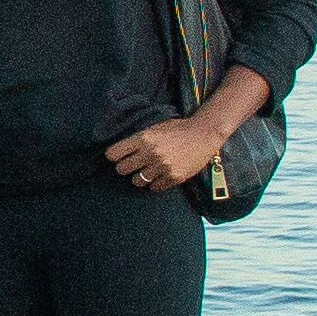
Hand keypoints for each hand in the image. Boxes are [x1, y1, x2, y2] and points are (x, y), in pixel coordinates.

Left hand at [103, 113, 224, 194]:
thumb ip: (139, 139)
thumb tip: (121, 151)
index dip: (113, 156)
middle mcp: (150, 153)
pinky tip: (160, 175)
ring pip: (137, 181)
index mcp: (143, 138)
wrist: (203, 134)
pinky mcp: (173, 177)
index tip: (116, 157)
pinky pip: (155, 187)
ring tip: (147, 171)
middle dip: (125, 168)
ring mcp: (162, 166)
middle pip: (122, 169)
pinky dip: (156, 183)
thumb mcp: (154, 128)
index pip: (114, 153)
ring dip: (140, 178)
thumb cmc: (178, 129)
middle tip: (132, 166)